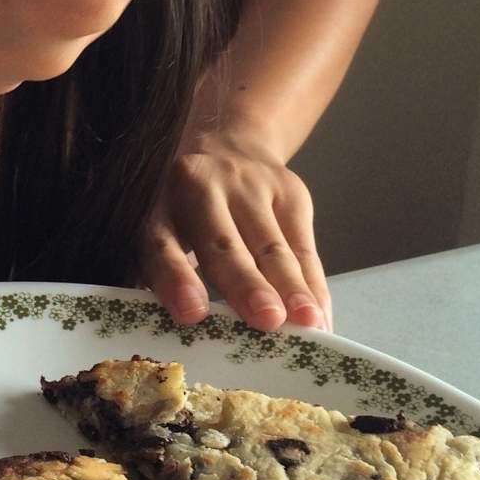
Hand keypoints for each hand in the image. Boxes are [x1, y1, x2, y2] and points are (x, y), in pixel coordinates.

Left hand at [141, 130, 332, 332]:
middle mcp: (201, 188)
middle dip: (246, 283)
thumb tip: (177, 333)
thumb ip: (161, 275)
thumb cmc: (183, 211)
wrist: (226, 146)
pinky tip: (321, 317)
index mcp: (158, 205)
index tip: (193, 312)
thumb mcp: (159, 229)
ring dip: (292, 287)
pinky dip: (314, 286)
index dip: (176, 277)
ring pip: (272, 245)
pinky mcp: (289, 192)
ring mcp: (249, 186)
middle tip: (266, 319)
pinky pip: (305, 246)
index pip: (162, 243)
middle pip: (223, 242)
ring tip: (308, 322)